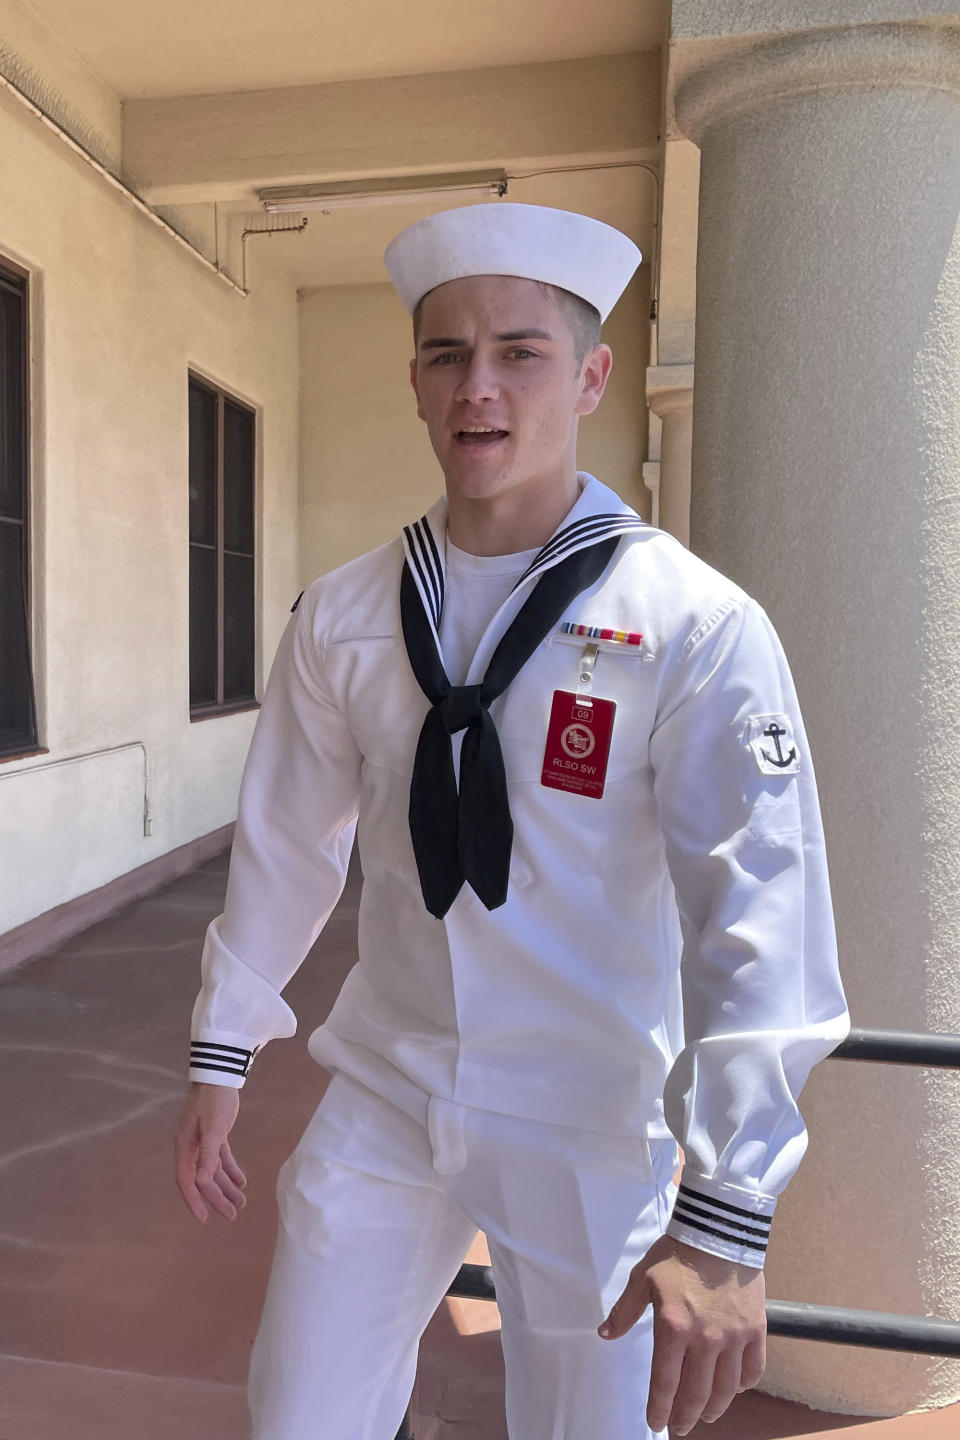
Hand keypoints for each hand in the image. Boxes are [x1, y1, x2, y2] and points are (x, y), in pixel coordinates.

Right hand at [174, 1082, 247, 1222]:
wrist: (220, 1074)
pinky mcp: (214, 1134)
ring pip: (213, 1170)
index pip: (187, 1180)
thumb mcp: (213, 1129)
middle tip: (233, 1215)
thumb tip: (202, 1182)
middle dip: (217, 1198)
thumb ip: (207, 1156)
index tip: (206, 1218)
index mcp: (185, 1146)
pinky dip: (230, 1170)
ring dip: (226, 1186)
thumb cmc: (215, 1100)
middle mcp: (191, 1146)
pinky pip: (221, 1158)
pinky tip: (241, 1182)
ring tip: (242, 1202)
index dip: (195, 1201)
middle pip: (202, 1179)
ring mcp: (202, 1141)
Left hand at [598, 1234, 765, 1433]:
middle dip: (686, 1417)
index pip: (665, 1382)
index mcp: (673, 1328)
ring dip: (714, 1408)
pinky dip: (743, 1385)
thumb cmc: (677, 1253)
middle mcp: (705, 1340)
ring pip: (726, 1389)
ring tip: (705, 1414)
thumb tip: (605, 1333)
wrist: (719, 1230)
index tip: (655, 1423)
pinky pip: (752, 1370)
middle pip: (696, 1394)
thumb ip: (625, 1310)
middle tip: (680, 1428)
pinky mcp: (755, 1330)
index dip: (659, 1408)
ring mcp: (733, 1337)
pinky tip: (734, 1388)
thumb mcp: (643, 1278)